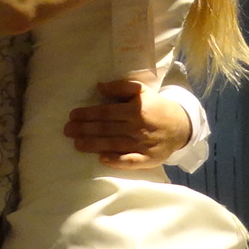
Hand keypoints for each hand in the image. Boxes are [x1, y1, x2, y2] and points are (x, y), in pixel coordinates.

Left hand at [64, 75, 190, 167]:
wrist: (181, 126)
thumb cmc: (155, 106)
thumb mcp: (141, 90)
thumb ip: (120, 87)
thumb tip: (99, 87)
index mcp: (136, 109)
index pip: (106, 112)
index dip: (88, 114)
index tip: (72, 115)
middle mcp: (138, 127)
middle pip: (107, 129)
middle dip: (85, 129)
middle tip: (67, 130)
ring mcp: (144, 144)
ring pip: (114, 144)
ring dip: (94, 144)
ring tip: (77, 144)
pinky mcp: (149, 159)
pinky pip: (131, 161)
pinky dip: (117, 161)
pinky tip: (102, 159)